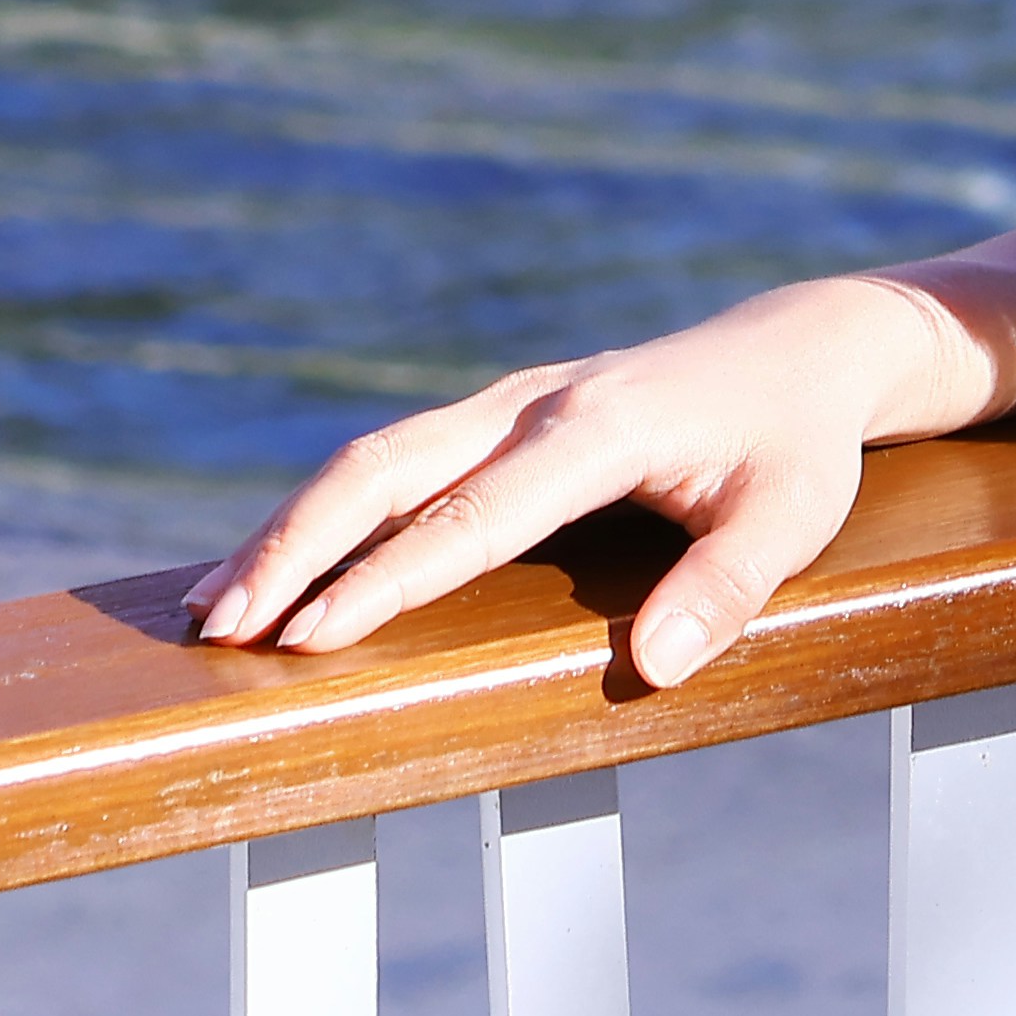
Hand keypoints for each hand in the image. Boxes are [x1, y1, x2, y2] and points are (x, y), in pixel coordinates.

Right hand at [183, 272, 970, 688]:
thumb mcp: (794, 516)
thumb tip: (654, 667)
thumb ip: (728, 587)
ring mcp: (508, 404)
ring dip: (290, 528)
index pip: (469, 516)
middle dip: (295, 547)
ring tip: (214, 611)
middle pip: (384, 468)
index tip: (311, 638)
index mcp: (595, 428)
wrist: (801, 347)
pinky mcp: (499, 418)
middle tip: (223, 631)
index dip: (386, 579)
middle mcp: (532, 404)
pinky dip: (325, 510)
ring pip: (373, 459)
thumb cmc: (798, 443)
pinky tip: (277, 565)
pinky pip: (395, 460)